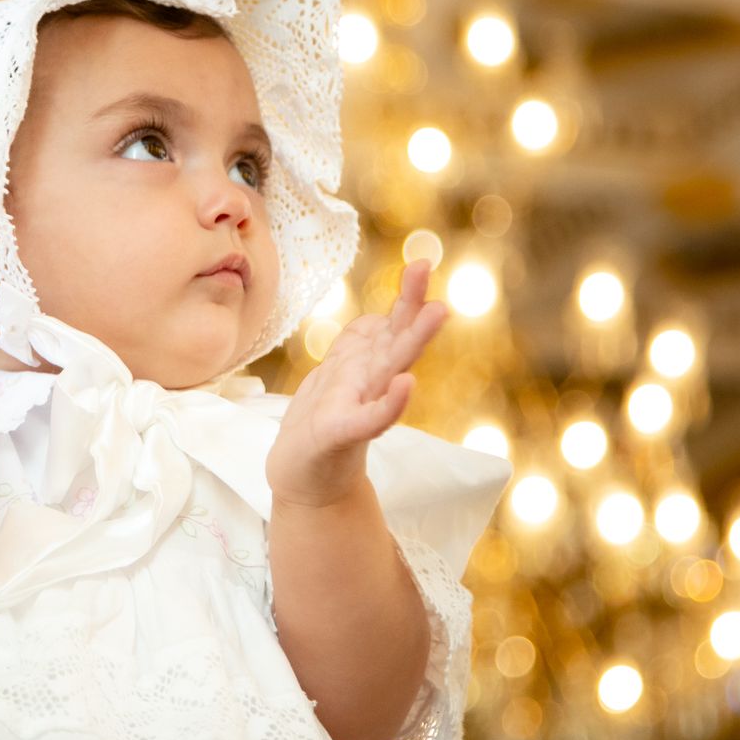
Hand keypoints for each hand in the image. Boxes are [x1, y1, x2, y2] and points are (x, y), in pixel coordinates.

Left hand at [267, 261, 447, 508]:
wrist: (301, 477)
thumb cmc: (321, 424)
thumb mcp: (336, 375)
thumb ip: (359, 349)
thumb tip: (376, 318)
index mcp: (366, 366)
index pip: (391, 326)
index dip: (407, 296)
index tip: (422, 262)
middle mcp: (368, 382)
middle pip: (397, 341)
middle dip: (415, 312)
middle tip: (435, 278)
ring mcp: (358, 406)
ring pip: (388, 369)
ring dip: (412, 341)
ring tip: (438, 313)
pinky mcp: (340, 434)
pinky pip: (368, 418)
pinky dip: (389, 404)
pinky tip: (407, 384)